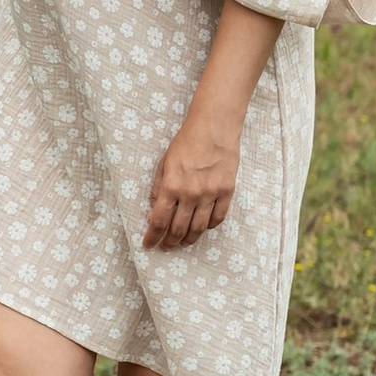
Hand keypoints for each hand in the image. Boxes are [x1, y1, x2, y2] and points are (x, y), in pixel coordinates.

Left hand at [143, 95, 243, 250]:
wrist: (214, 128)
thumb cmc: (186, 142)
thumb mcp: (164, 162)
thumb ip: (159, 188)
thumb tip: (153, 210)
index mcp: (172, 186)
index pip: (159, 220)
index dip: (152, 236)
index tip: (148, 245)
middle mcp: (191, 194)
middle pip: (178, 229)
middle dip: (169, 242)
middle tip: (165, 247)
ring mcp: (211, 195)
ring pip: (198, 228)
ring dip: (188, 239)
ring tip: (182, 243)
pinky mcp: (227, 192)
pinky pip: (218, 218)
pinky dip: (208, 227)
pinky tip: (202, 228)